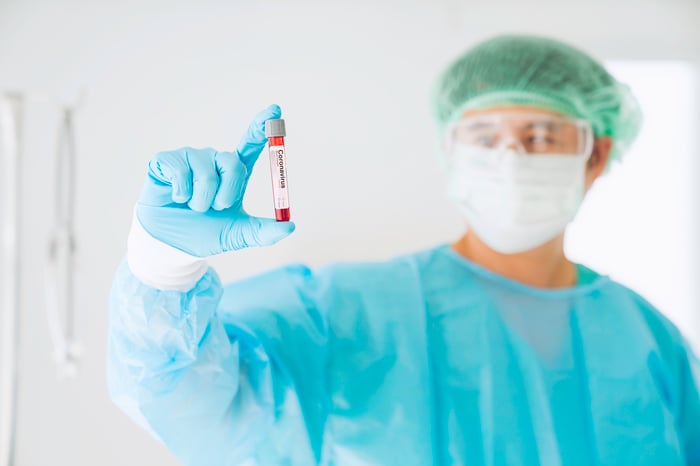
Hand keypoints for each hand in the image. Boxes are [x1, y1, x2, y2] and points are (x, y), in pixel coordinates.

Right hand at [135, 105, 294, 256]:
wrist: (171, 245)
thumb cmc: (204, 234)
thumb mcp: (238, 234)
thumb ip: (263, 232)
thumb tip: (289, 226)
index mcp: (234, 171)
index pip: (251, 143)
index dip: (262, 126)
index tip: (275, 110)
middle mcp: (215, 159)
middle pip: (234, 164)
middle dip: (226, 195)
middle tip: (215, 209)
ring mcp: (191, 157)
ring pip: (207, 175)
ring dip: (202, 201)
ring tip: (192, 207)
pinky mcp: (168, 160)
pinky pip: (181, 173)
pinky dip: (181, 194)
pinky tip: (176, 197)